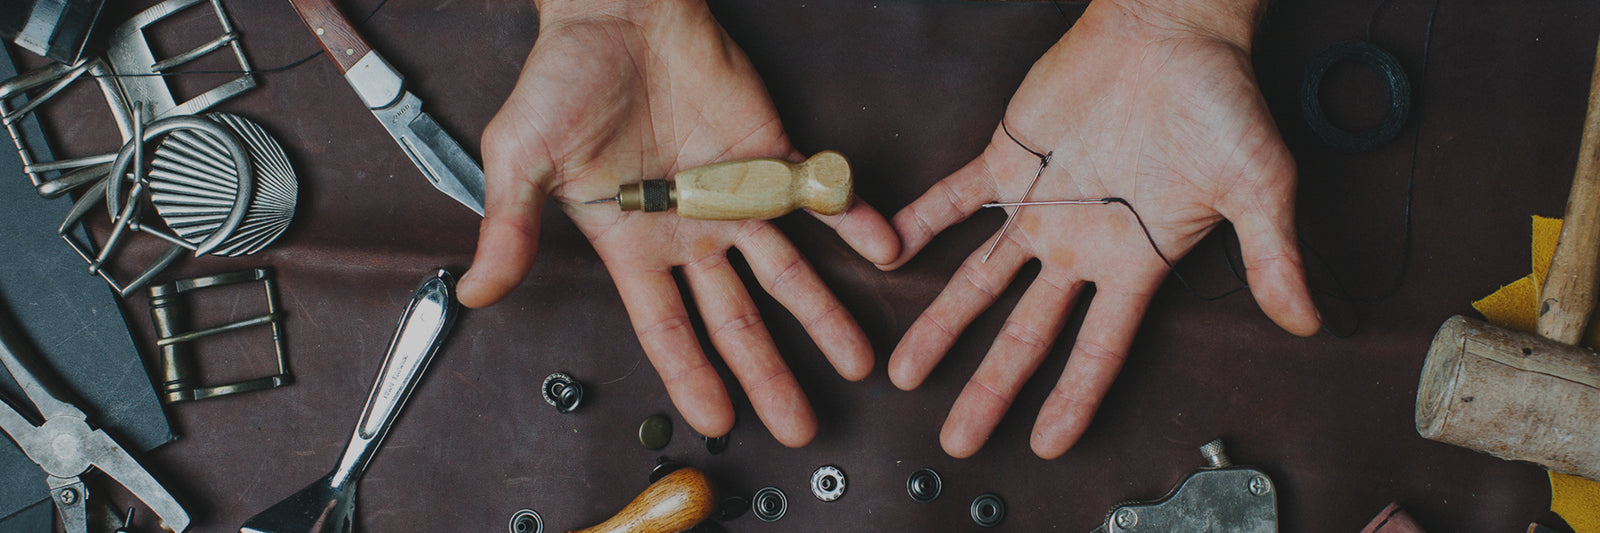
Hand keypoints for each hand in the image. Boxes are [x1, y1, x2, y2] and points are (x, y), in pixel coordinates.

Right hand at [461, 0, 897, 446]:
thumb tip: (477, 291)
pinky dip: (852, 221)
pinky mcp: (771, 153)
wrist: (618, 9)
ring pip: (787, 271)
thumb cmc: (564, 76)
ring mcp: (735, 194)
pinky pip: (818, 196)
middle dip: (770, 374)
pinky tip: (883, 250)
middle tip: (802, 425)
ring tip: (858, 361)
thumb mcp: (521, 157)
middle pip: (738, 318)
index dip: (693, 377)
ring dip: (823, 316)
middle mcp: (690, 229)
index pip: (669, 329)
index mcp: (633, 243)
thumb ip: (509, 228)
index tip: (719, 421)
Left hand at [883, 0, 1320, 458]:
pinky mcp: (1007, 158)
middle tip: (955, 438)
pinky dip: (917, 224)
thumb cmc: (1219, 101)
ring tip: (903, 371)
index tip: (1045, 445)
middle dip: (990, 389)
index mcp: (1134, 261)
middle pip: (1025, 334)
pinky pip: (952, 198)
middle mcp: (1079, 243)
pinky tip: (887, 255)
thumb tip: (1309, 321)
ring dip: (942, 325)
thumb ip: (1273, 258)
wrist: (1174, 29)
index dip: (1072, 400)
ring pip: (979, 281)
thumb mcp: (1259, 187)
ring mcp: (1040, 204)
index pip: (1097, 351)